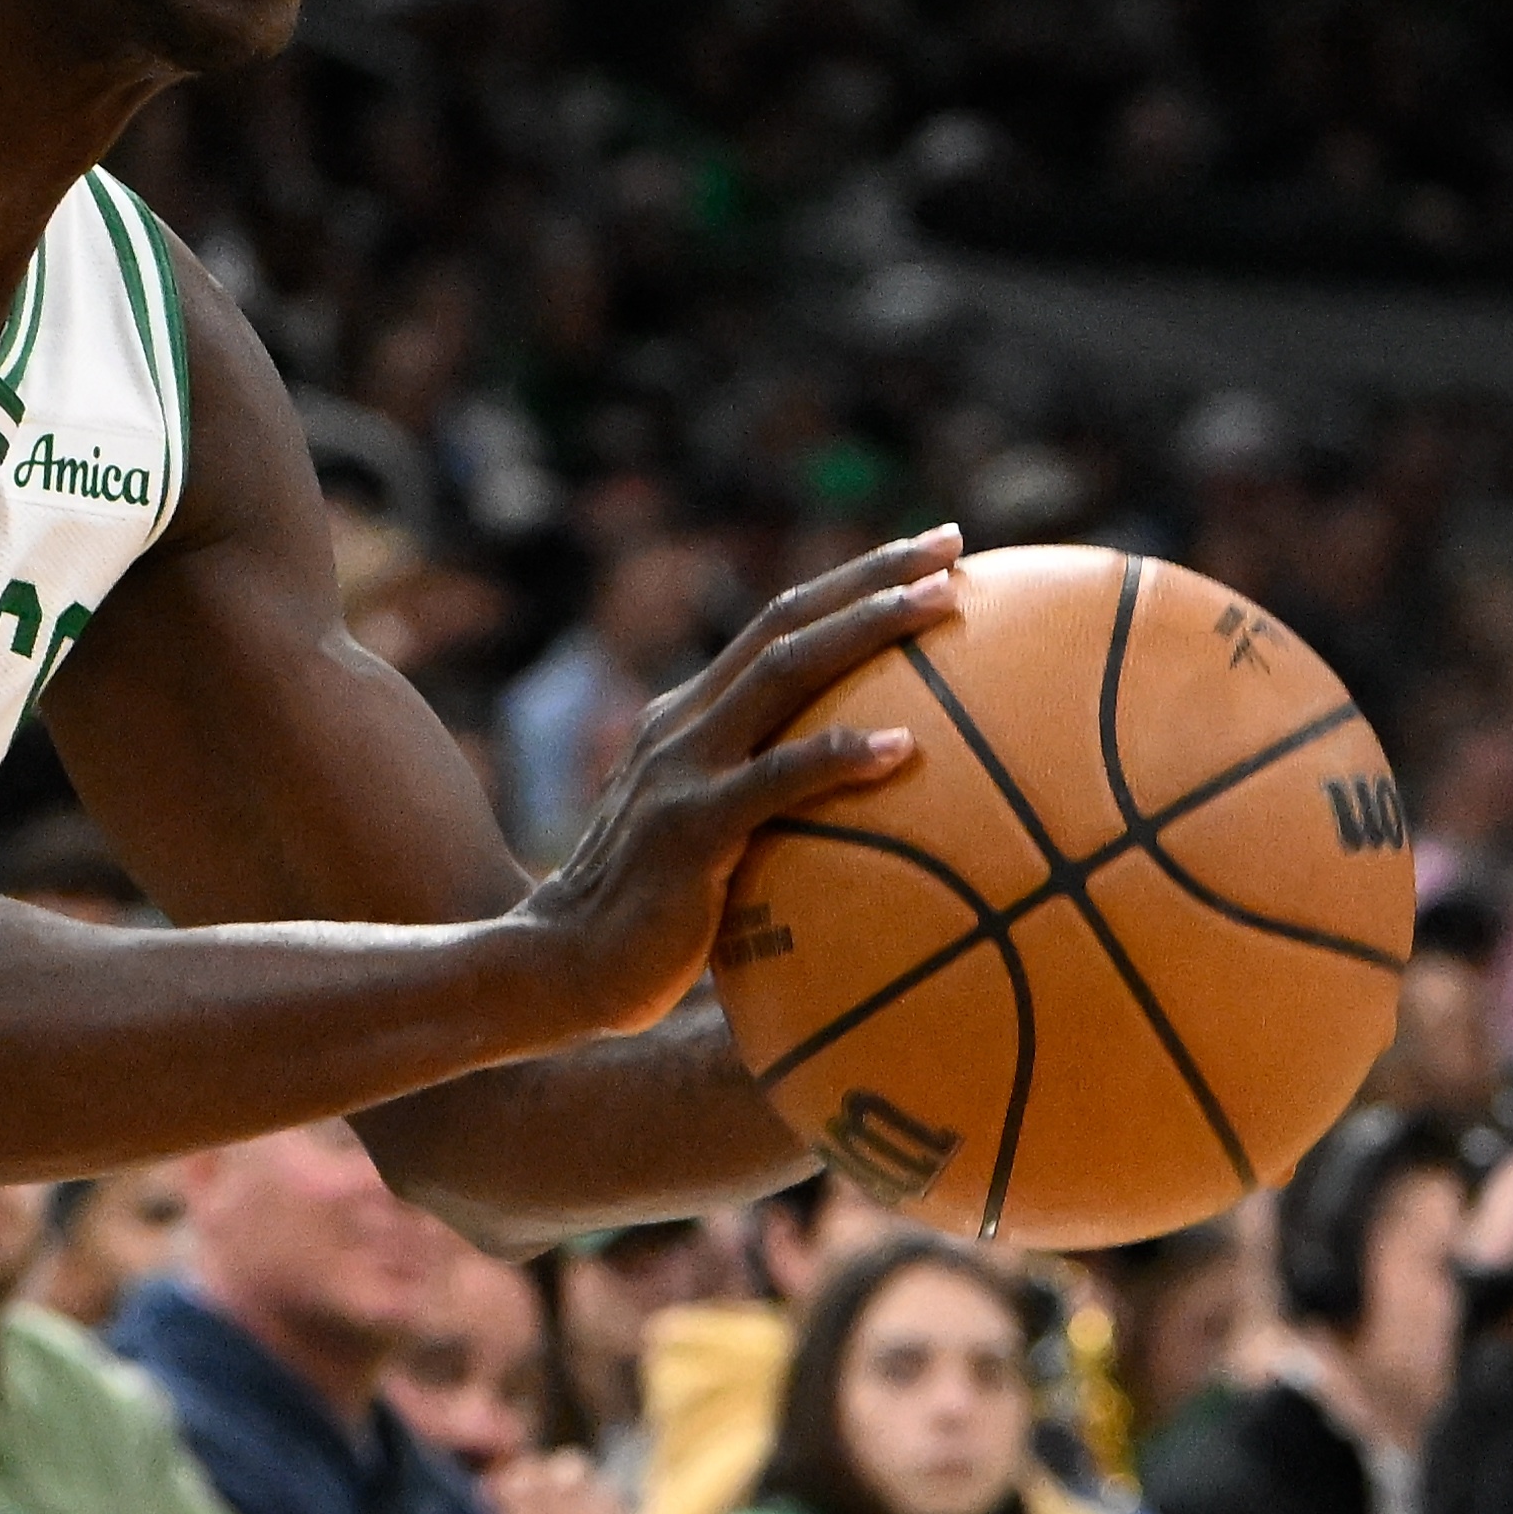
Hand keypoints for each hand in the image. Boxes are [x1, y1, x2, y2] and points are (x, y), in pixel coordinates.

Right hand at [512, 531, 962, 1033]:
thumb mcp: (711, 847)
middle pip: (786, 621)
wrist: (560, 970)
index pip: (777, 627)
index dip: (851, 582)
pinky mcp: (688, 829)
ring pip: (783, 670)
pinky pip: (774, 780)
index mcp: (690, 718)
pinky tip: (904, 747)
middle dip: (872, 574)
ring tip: (944, 602)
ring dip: (867, 627)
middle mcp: (683, 725)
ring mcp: (681, 771)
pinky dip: (838, 754)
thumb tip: (876, 821)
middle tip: (952, 543)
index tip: (930, 553)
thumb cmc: (652, 928)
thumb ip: (768, 815)